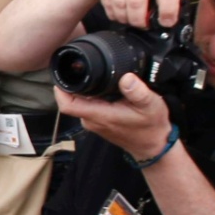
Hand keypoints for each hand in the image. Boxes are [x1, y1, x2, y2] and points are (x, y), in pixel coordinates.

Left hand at [54, 73, 175, 162]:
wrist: (153, 146)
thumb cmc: (151, 126)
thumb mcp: (150, 105)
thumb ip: (137, 92)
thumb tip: (126, 77)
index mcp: (100, 115)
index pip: (68, 105)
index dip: (61, 90)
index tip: (65, 74)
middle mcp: (92, 121)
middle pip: (71, 101)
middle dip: (73, 84)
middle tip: (83, 68)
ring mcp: (94, 123)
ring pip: (79, 103)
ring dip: (82, 90)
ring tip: (94, 75)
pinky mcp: (98, 123)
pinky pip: (87, 107)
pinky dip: (90, 97)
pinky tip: (102, 88)